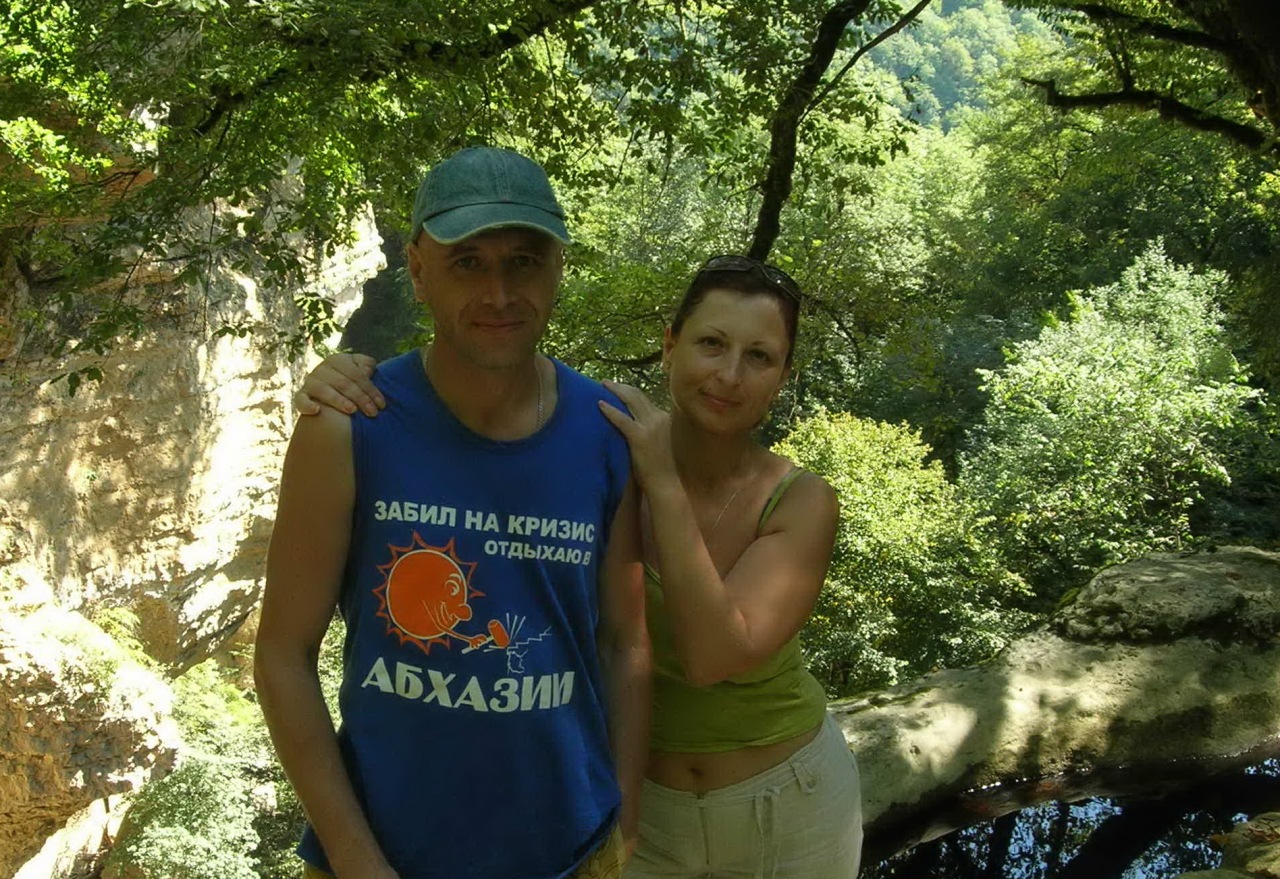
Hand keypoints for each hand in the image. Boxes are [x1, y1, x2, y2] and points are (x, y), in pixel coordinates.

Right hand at [295, 353, 383, 416]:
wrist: (328, 391)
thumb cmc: (349, 381)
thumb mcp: (358, 370)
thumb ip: (365, 365)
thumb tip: (367, 371)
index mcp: (337, 360)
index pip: (356, 374)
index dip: (370, 389)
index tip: (382, 405)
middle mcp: (321, 368)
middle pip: (343, 383)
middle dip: (360, 398)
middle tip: (373, 413)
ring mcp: (310, 382)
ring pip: (324, 390)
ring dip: (339, 401)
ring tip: (352, 411)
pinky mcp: (301, 395)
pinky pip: (301, 400)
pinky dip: (307, 405)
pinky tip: (317, 411)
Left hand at [598, 380, 678, 495]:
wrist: (666, 484)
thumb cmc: (662, 468)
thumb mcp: (661, 442)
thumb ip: (652, 430)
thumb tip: (636, 424)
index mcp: (664, 418)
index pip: (645, 400)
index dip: (630, 393)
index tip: (619, 390)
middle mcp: (659, 417)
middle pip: (637, 395)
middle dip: (620, 387)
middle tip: (606, 383)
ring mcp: (650, 426)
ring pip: (631, 400)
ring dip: (615, 391)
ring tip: (601, 386)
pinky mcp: (639, 437)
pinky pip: (622, 419)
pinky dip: (610, 410)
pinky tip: (599, 404)